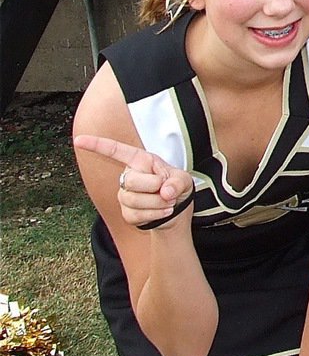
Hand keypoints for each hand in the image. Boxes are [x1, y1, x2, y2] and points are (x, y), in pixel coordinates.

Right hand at [73, 134, 194, 230]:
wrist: (176, 209)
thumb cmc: (176, 187)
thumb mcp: (184, 180)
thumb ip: (178, 182)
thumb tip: (165, 192)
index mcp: (141, 161)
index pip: (116, 151)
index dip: (97, 145)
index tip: (78, 140)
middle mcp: (129, 176)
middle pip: (131, 181)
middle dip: (154, 186)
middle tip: (167, 190)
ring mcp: (125, 195)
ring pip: (133, 200)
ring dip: (158, 203)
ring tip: (168, 201)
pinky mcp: (127, 213)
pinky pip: (136, 215)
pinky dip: (156, 215)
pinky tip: (164, 211)